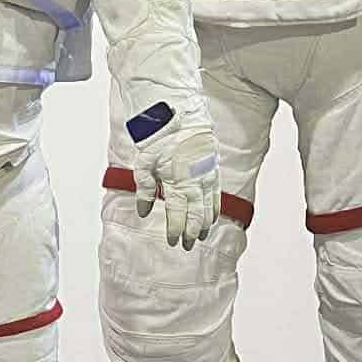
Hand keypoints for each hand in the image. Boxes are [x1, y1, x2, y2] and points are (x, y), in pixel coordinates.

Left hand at [130, 115, 220, 248]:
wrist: (179, 116)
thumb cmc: (160, 139)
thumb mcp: (144, 164)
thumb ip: (145, 190)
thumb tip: (144, 211)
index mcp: (177, 182)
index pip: (177, 214)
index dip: (175, 230)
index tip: (172, 241)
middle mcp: (195, 182)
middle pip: (196, 216)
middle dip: (191, 233)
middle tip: (186, 245)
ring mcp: (207, 176)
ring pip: (209, 208)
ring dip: (204, 224)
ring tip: (199, 236)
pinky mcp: (214, 169)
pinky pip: (217, 195)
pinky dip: (215, 209)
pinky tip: (212, 218)